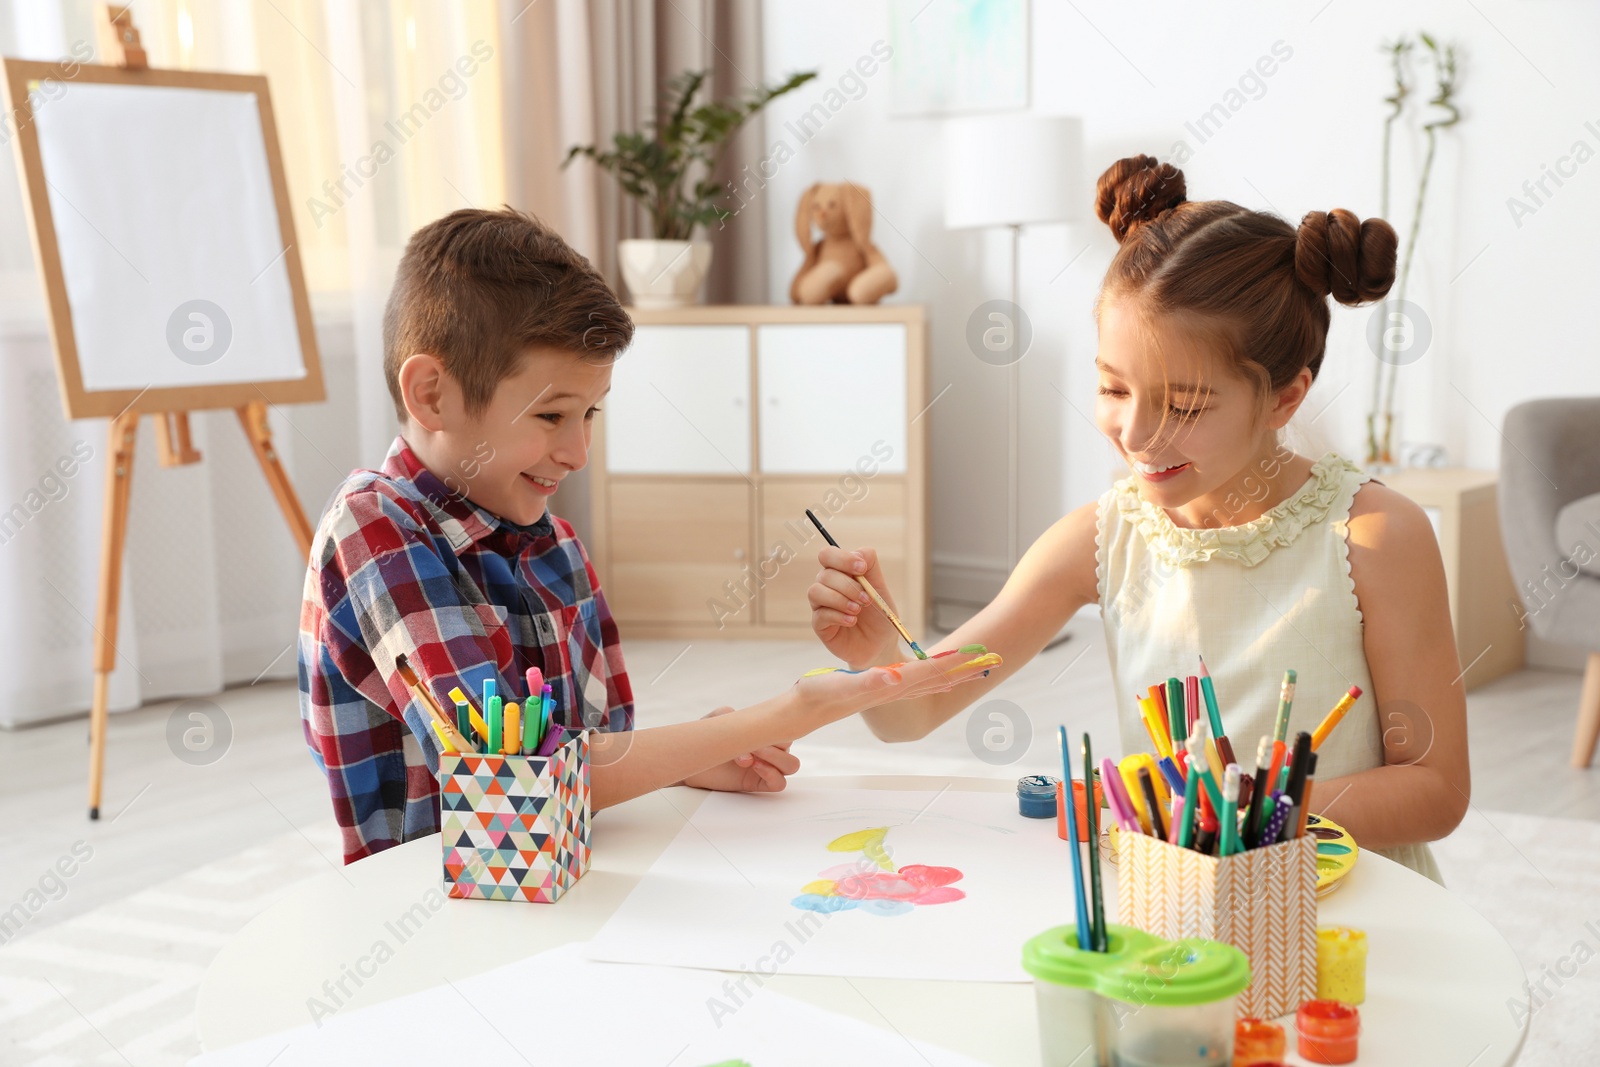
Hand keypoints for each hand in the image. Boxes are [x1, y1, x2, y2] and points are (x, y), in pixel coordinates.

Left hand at [679, 706, 799, 793]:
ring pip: (791, 765)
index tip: (756, 730)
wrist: (691, 761)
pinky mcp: (757, 783)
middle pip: (790, 746)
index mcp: (764, 732)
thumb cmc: (705, 740)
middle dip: (773, 744)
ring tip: (751, 757)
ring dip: (775, 759)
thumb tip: (742, 721)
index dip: (777, 729)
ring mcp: (764, 767)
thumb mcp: (715, 720)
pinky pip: (779, 783)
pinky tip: (755, 767)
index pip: (786, 728)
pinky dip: (772, 775)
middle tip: (751, 745)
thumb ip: (728, 713)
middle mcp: (768, 749)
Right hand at [792, 649, 1001, 727]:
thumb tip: (895, 677)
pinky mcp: (884, 689)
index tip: (981, 654)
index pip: (934, 671)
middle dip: (967, 669)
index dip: (958, 662)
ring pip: (933, 682)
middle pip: (941, 678)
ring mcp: (893, 691)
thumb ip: (871, 681)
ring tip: (974, 670)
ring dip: (955, 675)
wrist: (811, 708)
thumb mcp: (846, 684)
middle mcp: (899, 689)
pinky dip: (935, 679)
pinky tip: (938, 681)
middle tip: (993, 661)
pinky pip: (919, 684)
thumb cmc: (824, 693)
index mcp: (894, 684)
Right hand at [808, 545, 902, 667]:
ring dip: (840, 599)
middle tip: (866, 599)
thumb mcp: (880, 588)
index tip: (861, 569)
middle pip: (825, 574)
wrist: (882, 644)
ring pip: (816, 591)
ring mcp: (821, 606)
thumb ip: (871, 566)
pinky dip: (838, 616)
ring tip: (858, 610)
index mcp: (840, 573)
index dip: (842, 558)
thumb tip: (860, 554)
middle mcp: (827, 586)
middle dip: (848, 585)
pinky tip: (852, 621)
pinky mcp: (820, 625)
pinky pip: (820, 614)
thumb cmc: (879, 614)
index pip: (828, 555)